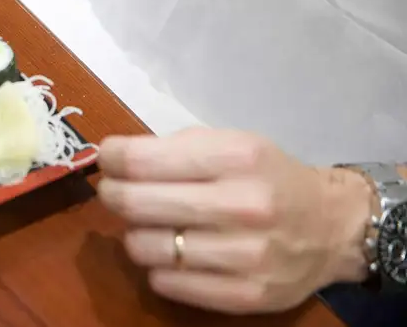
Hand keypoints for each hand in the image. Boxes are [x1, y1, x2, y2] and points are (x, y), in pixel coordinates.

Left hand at [97, 127, 372, 313]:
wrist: (332, 227)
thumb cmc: (269, 177)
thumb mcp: (231, 143)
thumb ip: (174, 148)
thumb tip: (113, 158)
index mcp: (236, 157)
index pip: (143, 160)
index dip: (111, 158)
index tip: (106, 159)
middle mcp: (243, 205)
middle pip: (137, 204)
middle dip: (113, 194)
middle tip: (114, 191)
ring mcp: (246, 255)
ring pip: (146, 247)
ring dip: (134, 233)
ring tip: (148, 224)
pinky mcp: (246, 295)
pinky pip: (167, 283)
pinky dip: (157, 266)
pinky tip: (171, 253)